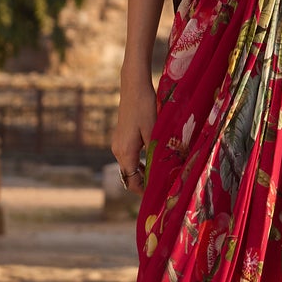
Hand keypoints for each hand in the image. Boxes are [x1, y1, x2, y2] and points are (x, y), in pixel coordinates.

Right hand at [111, 64, 155, 194]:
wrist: (133, 86)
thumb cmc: (145, 107)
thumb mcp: (154, 132)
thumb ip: (156, 153)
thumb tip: (164, 171)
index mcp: (125, 152)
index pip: (131, 181)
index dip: (143, 190)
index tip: (158, 194)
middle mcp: (117, 150)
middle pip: (129, 175)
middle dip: (144, 183)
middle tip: (162, 186)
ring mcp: (117, 143)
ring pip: (129, 166)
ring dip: (142, 172)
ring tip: (160, 175)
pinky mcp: (121, 136)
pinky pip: (129, 156)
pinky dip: (139, 162)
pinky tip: (152, 159)